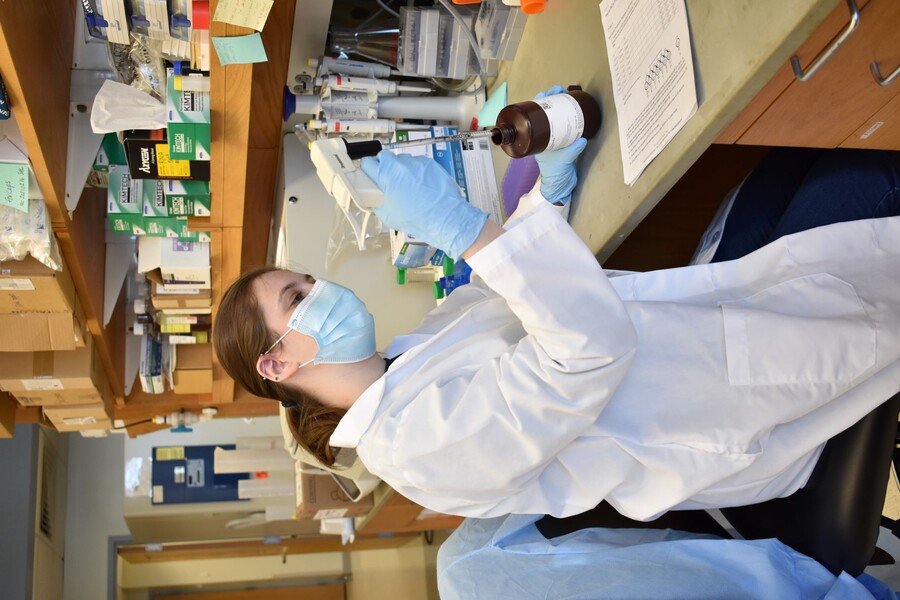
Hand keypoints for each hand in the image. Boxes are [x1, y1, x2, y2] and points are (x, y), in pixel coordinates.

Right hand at [360, 151, 488, 258]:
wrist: (444, 217)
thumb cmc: (414, 219)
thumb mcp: (387, 215)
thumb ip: (375, 200)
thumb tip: (371, 195)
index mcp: (384, 176)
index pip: (366, 162)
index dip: (369, 170)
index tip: (372, 176)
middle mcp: (398, 164)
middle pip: (384, 157)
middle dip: (384, 166)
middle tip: (390, 180)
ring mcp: (415, 161)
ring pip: (402, 159)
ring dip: (402, 169)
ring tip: (410, 185)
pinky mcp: (428, 162)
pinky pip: (417, 163)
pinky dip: (417, 171)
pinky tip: (423, 185)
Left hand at [533, 85, 588, 205]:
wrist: (560, 185)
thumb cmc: (555, 174)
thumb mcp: (563, 161)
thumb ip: (572, 150)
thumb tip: (582, 138)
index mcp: (536, 138)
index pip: (534, 114)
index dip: (540, 101)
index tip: (548, 93)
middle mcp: (542, 134)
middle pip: (545, 110)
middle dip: (551, 97)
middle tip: (559, 89)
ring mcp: (552, 135)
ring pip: (553, 114)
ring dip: (559, 102)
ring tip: (566, 92)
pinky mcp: (563, 138)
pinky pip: (563, 121)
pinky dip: (567, 112)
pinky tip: (573, 104)